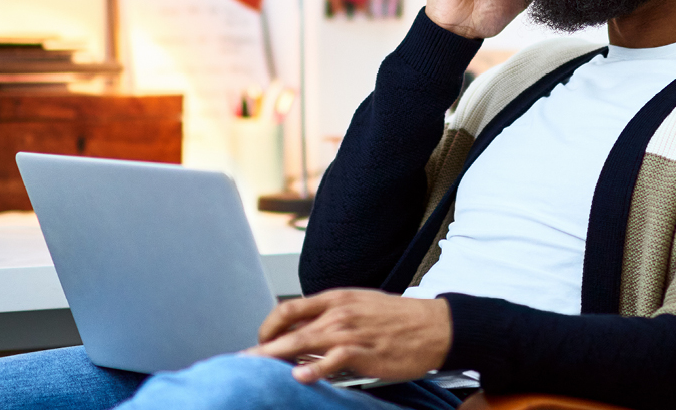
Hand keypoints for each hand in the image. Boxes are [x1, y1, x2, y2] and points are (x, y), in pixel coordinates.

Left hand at [246, 289, 452, 384]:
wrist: (435, 325)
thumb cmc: (399, 319)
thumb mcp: (361, 307)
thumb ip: (332, 318)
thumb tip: (304, 336)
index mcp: (336, 298)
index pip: (289, 308)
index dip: (268, 325)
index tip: (259, 341)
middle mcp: (339, 312)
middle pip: (290, 326)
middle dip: (261, 345)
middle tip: (241, 360)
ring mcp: (351, 331)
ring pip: (304, 341)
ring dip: (276, 355)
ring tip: (255, 368)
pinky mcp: (365, 352)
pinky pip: (334, 359)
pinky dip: (315, 369)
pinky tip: (300, 377)